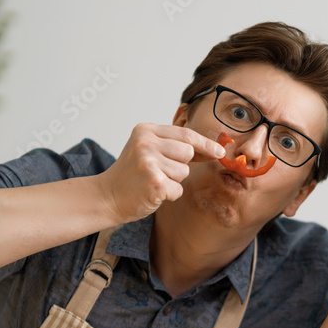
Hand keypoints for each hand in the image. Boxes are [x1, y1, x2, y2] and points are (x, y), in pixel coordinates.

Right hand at [99, 123, 225, 222]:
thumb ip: (175, 145)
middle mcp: (146, 143)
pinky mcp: (154, 183)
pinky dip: (169, 195)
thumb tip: (213, 149)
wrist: (107, 196)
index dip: (205, 144)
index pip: (186, 134)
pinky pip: (178, 189)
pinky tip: (152, 192)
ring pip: (184, 172)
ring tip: (153, 181)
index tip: (220, 152)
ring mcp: (149, 163)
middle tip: (159, 172)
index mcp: (145, 131)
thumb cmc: (132, 175)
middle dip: (181, 165)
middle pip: (188, 152)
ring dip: (174, 181)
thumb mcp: (148, 150)